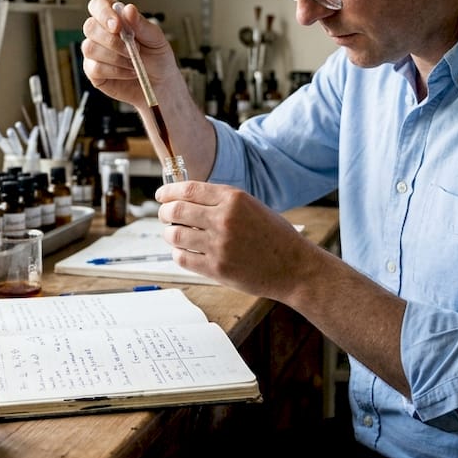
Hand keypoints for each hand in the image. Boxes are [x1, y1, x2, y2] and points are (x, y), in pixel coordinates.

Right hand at [82, 0, 176, 109]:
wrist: (160, 84)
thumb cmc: (157, 58)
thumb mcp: (155, 38)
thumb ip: (141, 24)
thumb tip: (128, 9)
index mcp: (115, 18)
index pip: (98, 5)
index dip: (103, 13)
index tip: (117, 26)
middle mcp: (101, 33)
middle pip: (90, 27)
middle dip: (112, 40)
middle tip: (133, 50)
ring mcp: (94, 52)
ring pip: (90, 48)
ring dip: (116, 57)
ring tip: (134, 63)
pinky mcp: (93, 72)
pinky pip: (95, 68)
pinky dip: (115, 71)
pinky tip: (128, 72)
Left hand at [155, 180, 315, 300]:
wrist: (295, 267)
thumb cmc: (276, 237)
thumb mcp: (252, 207)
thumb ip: (222, 202)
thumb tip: (186, 199)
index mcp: (234, 198)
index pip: (188, 189)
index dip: (168, 191)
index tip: (161, 195)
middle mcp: (224, 219)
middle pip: (176, 210)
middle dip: (164, 212)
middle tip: (164, 216)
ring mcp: (219, 245)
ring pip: (175, 235)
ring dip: (169, 233)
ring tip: (174, 234)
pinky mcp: (217, 269)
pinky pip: (183, 258)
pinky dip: (178, 253)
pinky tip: (183, 251)